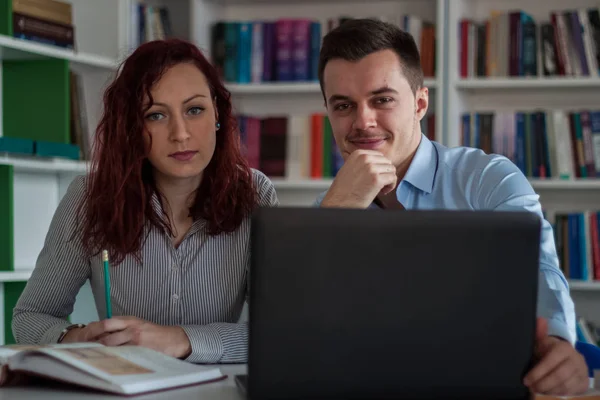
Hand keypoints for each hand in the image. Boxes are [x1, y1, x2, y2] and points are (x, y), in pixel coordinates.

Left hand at [62, 317, 191, 358]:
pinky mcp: (140, 349)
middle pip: (106, 336)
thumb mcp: (139, 324)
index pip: (106, 323)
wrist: (173, 339)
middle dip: (95, 344)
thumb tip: (104, 334)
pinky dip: (115, 358)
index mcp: (130, 320)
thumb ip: (123, 326)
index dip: (94, 331)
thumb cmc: (155, 333)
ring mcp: (135, 339)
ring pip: (113, 346)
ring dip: (102, 352)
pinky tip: (109, 362)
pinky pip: (123, 354)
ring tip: (94, 358)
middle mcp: (131, 328)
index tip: (85, 338)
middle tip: (86, 351)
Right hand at [321, 150, 396, 208]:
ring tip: (380, 188)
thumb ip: (363, 162)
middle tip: (378, 184)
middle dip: (385, 173)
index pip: (380, 156)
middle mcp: (365, 158)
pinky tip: (382, 192)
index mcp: (358, 154)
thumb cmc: (344, 189)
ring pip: (392, 169)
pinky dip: (390, 186)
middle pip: (387, 162)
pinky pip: (393, 178)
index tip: (374, 177)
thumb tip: (379, 163)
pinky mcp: (376, 179)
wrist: (338, 202)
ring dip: (388, 180)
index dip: (380, 167)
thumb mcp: (350, 168)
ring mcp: (371, 168)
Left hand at [523, 318, 588, 395]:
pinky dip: (557, 392)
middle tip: (531, 387)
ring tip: (537, 389)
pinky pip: (570, 391)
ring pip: (565, 386)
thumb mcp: (542, 342)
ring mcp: (582, 371)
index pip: (551, 362)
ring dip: (548, 390)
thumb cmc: (549, 350)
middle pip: (559, 376)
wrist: (566, 357)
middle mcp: (576, 359)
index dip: (537, 372)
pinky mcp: (583, 382)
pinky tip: (547, 391)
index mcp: (564, 348)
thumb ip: (539, 333)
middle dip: (542, 383)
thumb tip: (539, 319)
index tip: (526, 380)